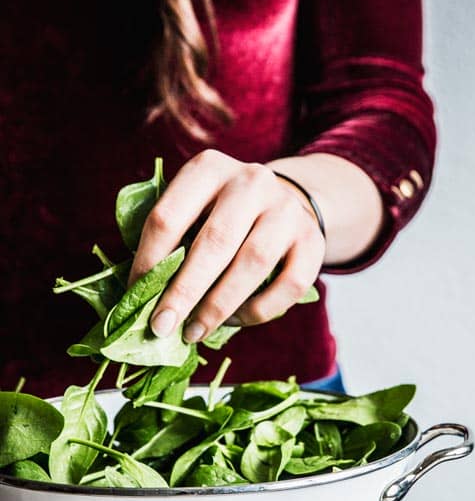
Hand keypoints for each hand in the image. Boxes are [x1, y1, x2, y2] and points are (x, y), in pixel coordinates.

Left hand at [128, 150, 325, 341]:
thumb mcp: (193, 209)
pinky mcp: (313, 240)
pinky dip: (258, 310)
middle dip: (184, 291)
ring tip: (194, 331)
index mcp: (208, 168)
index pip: (168, 216)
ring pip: (253, 263)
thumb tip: (139, 296)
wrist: (286, 202)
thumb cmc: (222, 215)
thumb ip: (169, 241)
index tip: (136, 295)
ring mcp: (287, 210)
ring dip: (219, 305)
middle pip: (214, 241)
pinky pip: (287, 285)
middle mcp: (251, 181)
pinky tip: (234, 321)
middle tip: (161, 326)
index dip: (148, 261)